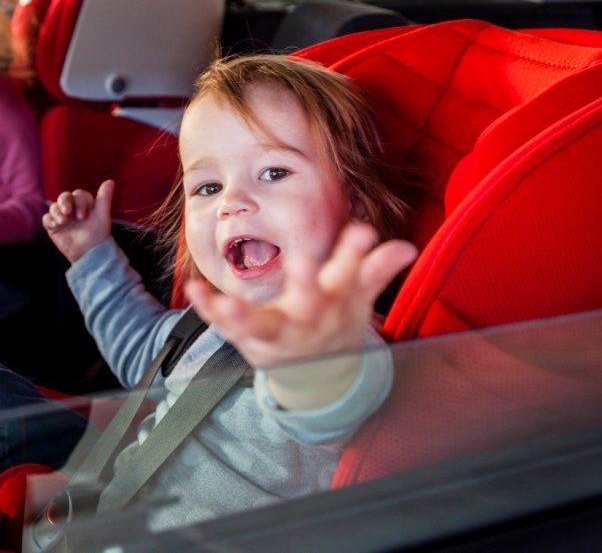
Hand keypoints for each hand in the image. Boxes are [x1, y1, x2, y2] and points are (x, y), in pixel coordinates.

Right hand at [44, 179, 114, 262]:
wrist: (89, 252)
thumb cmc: (98, 234)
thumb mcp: (103, 216)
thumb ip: (105, 198)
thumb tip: (110, 181)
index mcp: (84, 204)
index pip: (78, 195)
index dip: (79, 203)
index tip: (82, 216)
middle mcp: (72, 208)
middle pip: (64, 197)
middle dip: (64, 203)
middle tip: (67, 213)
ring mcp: (62, 216)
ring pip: (54, 206)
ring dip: (56, 212)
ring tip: (62, 222)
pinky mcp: (53, 226)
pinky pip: (46, 219)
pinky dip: (49, 220)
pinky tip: (55, 226)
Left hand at [185, 222, 417, 408]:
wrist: (313, 371)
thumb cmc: (333, 320)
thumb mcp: (355, 296)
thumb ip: (375, 270)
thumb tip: (407, 247)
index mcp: (334, 305)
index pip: (349, 277)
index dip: (356, 255)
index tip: (363, 230)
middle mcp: (306, 321)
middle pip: (308, 304)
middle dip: (307, 285)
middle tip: (304, 263)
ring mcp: (275, 333)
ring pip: (261, 325)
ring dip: (243, 315)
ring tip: (226, 303)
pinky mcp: (247, 338)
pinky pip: (225, 327)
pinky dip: (209, 311)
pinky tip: (194, 291)